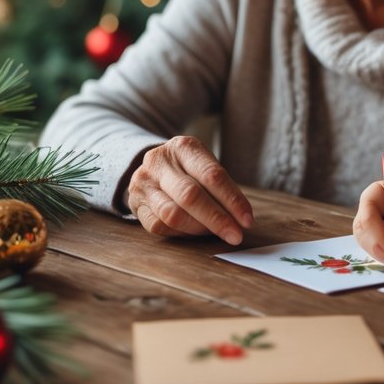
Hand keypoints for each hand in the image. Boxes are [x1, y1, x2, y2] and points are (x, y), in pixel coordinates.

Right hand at [126, 135, 254, 243]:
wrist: (153, 167)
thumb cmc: (189, 169)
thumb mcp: (204, 166)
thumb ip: (221, 188)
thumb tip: (241, 219)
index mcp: (183, 147)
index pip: (212, 175)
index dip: (232, 200)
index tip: (247, 220)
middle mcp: (159, 161)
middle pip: (191, 195)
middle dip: (217, 219)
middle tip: (236, 235)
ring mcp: (143, 182)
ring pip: (173, 214)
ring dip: (199, 229)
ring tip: (215, 233)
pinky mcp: (135, 203)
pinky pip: (159, 226)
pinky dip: (181, 234)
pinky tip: (194, 233)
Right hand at [352, 180, 383, 264]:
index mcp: (379, 192)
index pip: (369, 210)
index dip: (376, 231)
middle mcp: (370, 207)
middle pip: (362, 228)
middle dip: (377, 246)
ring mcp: (369, 225)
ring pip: (364, 243)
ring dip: (380, 254)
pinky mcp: (372, 240)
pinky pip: (371, 252)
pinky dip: (383, 258)